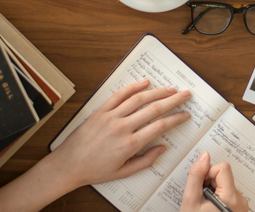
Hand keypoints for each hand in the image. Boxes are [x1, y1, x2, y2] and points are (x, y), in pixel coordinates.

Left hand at [49, 79, 190, 188]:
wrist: (69, 164)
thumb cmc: (95, 170)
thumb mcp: (124, 172)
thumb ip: (146, 160)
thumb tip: (162, 148)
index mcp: (130, 144)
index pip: (160, 126)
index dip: (176, 119)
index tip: (185, 115)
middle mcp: (122, 127)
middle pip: (154, 109)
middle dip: (173, 100)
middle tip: (185, 95)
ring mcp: (111, 116)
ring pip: (139, 99)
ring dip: (157, 92)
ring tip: (170, 88)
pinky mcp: (101, 111)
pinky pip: (119, 95)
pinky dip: (133, 87)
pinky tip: (145, 83)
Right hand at [180, 152, 248, 211]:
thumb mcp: (191, 200)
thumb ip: (196, 175)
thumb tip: (204, 156)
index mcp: (231, 197)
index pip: (222, 168)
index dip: (207, 173)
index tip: (200, 186)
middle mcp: (240, 200)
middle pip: (224, 176)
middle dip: (209, 183)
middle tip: (200, 198)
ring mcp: (241, 205)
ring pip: (224, 184)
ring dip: (212, 190)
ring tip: (204, 205)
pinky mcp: (239, 208)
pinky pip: (227, 193)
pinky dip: (217, 197)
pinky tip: (210, 208)